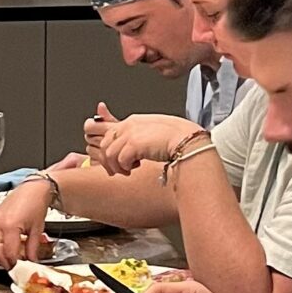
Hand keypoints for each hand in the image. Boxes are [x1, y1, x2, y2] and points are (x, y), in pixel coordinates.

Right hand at [0, 179, 55, 272]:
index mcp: (10, 227)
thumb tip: (31, 262)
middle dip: (3, 262)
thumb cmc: (35, 204)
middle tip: (12, 265)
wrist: (32, 189)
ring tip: (2, 258)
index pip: (9, 254)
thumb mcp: (37, 229)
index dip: (14, 264)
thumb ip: (32, 249)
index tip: (18, 268)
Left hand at [84, 111, 201, 176]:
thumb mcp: (151, 134)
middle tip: (119, 170)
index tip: (112, 163)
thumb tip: (128, 153)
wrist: (187, 140)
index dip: (107, 150)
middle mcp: (129, 125)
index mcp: (133, 121)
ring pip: (109, 153)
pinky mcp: (134, 144)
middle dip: (108, 161)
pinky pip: (119, 160)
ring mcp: (130, 133)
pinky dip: (125, 168)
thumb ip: (137, 138)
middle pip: (104, 144)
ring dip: (116, 166)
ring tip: (128, 171)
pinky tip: (135, 169)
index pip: (108, 134)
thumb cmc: (175, 139)